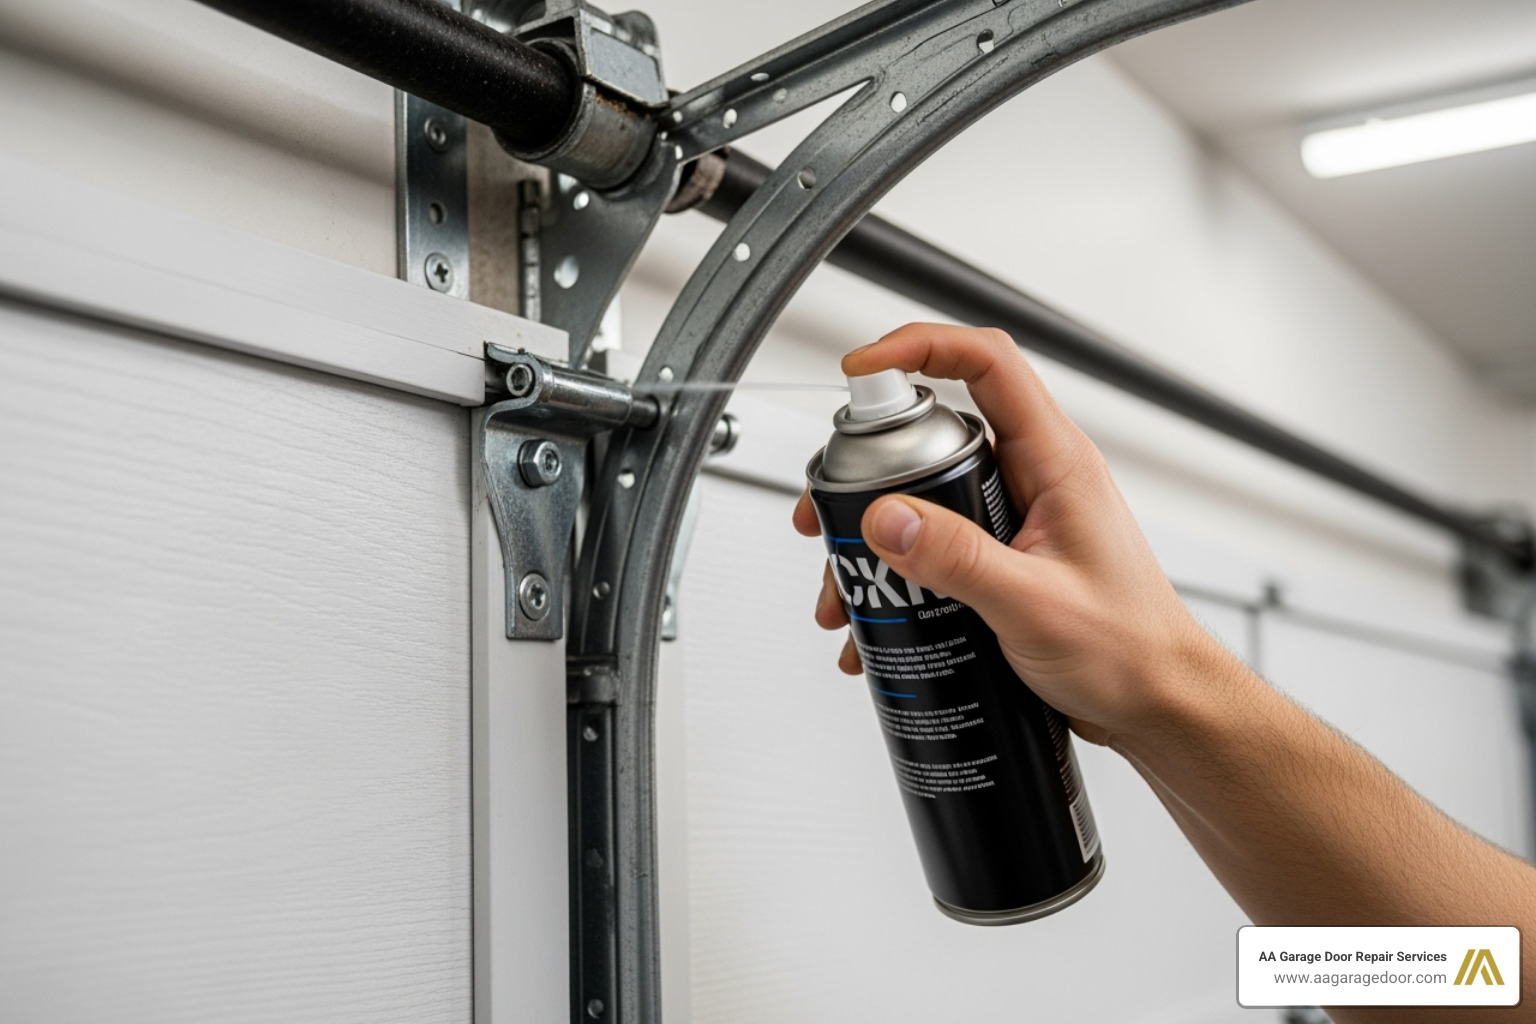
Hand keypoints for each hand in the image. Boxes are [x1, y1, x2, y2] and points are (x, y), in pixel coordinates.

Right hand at [793, 323, 1222, 746]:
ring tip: (847, 591)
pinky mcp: (1005, 559)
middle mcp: (1035, 478)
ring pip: (927, 496)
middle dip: (870, 471)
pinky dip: (898, 578)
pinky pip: (937, 545)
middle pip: (935, 434)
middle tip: (827, 511)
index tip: (862, 369)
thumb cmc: (1131, 652)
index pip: (986, 365)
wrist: (1159, 707)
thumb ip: (958, 560)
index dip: (920, 347)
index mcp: (1056, 462)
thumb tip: (887, 517)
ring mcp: (1018, 519)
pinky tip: (880, 625)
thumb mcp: (1034, 605)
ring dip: (877, 539)